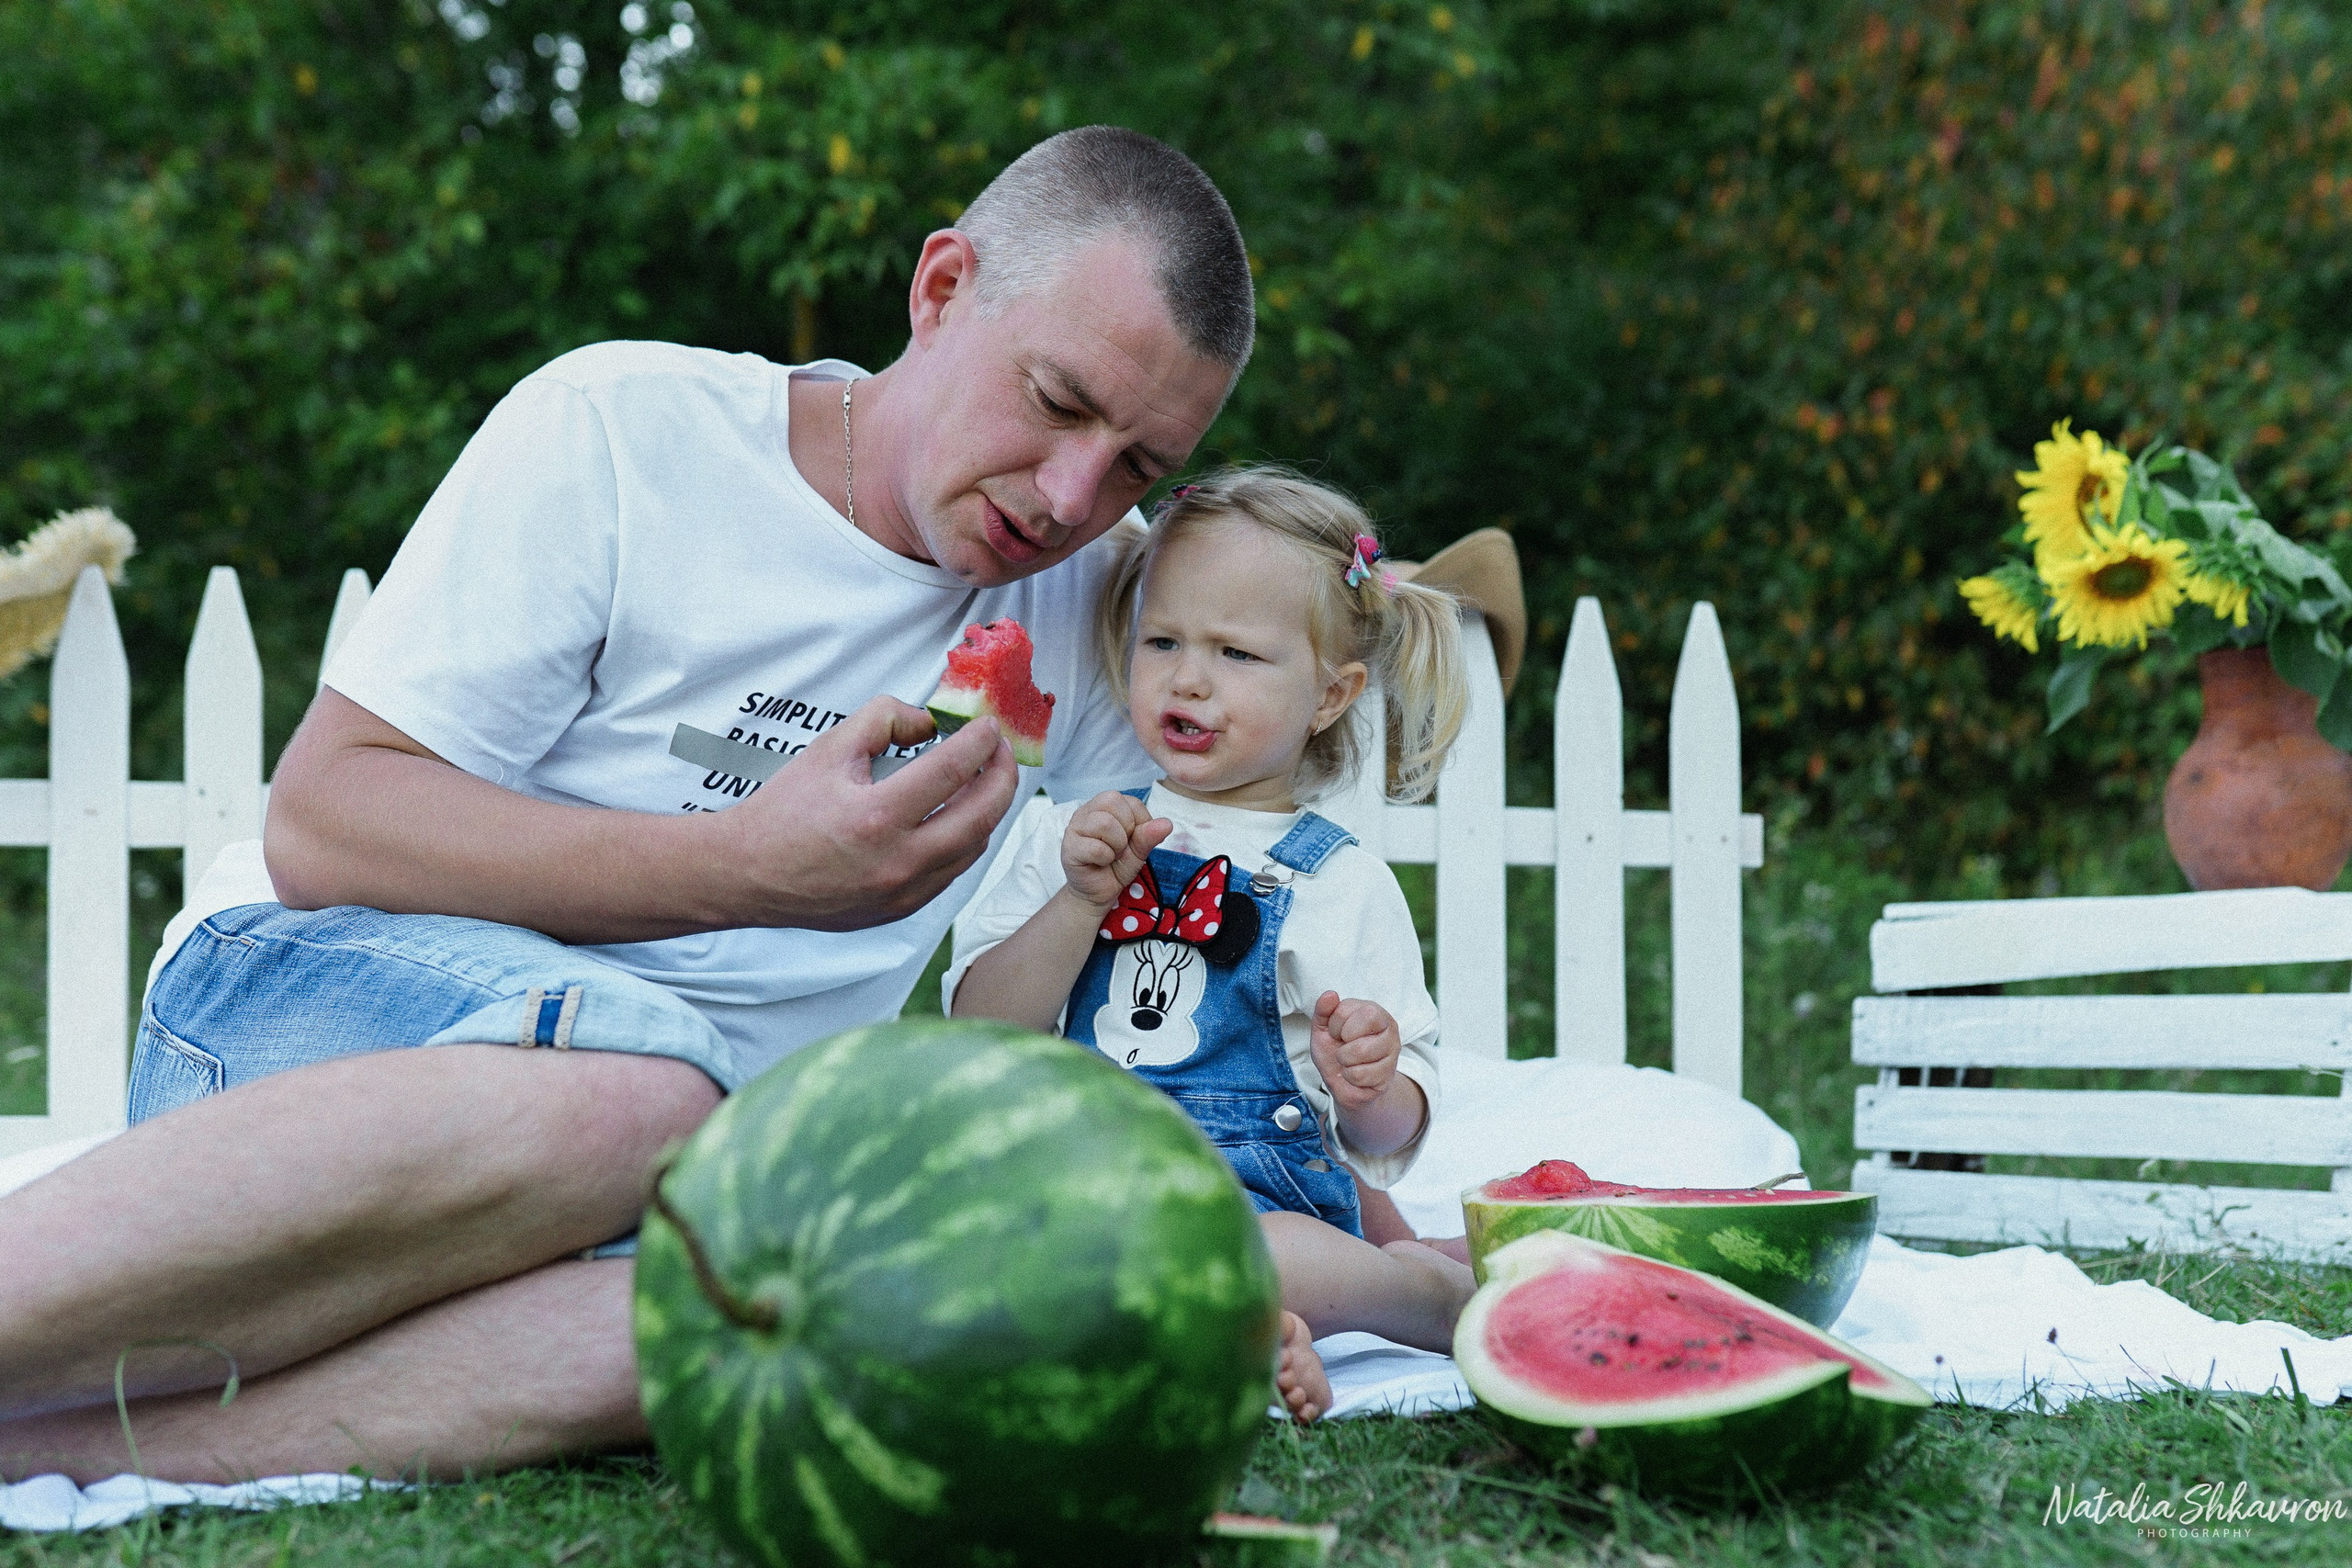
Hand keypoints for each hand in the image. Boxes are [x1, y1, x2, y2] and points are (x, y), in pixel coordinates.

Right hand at [707, 695, 1019, 930]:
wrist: (747, 874)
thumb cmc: (783, 812)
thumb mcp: (828, 749)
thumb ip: (883, 720)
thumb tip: (930, 722)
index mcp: (877, 817)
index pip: (953, 770)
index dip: (980, 742)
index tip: (989, 726)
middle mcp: (897, 861)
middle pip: (981, 816)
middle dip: (1002, 777)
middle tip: (1002, 752)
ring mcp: (902, 892)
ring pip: (973, 848)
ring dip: (988, 811)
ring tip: (985, 780)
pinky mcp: (901, 909)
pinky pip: (951, 872)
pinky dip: (965, 840)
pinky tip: (960, 816)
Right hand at [1061, 792, 1172, 910]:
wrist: (1099, 893)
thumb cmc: (1117, 866)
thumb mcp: (1139, 850)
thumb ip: (1149, 835)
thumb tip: (1167, 824)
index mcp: (1104, 806)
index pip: (1131, 801)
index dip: (1140, 822)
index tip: (1132, 839)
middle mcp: (1087, 811)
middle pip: (1113, 801)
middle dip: (1126, 829)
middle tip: (1120, 847)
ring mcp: (1074, 828)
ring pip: (1104, 823)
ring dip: (1116, 845)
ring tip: (1111, 855)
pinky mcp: (1069, 848)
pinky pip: (1096, 847)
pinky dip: (1105, 858)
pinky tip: (1100, 863)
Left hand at [1309, 992, 1401, 1111]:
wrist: (1344, 1083)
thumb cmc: (1335, 1051)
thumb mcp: (1323, 1029)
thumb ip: (1323, 1010)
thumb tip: (1330, 994)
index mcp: (1371, 1010)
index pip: (1346, 1008)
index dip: (1334, 1024)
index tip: (1337, 1034)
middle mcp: (1388, 1025)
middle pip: (1363, 1022)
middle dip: (1344, 1040)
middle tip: (1345, 1047)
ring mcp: (1393, 1048)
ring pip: (1361, 1050)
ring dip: (1345, 1061)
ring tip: (1350, 1062)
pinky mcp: (1390, 1072)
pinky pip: (1360, 1074)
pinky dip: (1350, 1077)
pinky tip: (1357, 1074)